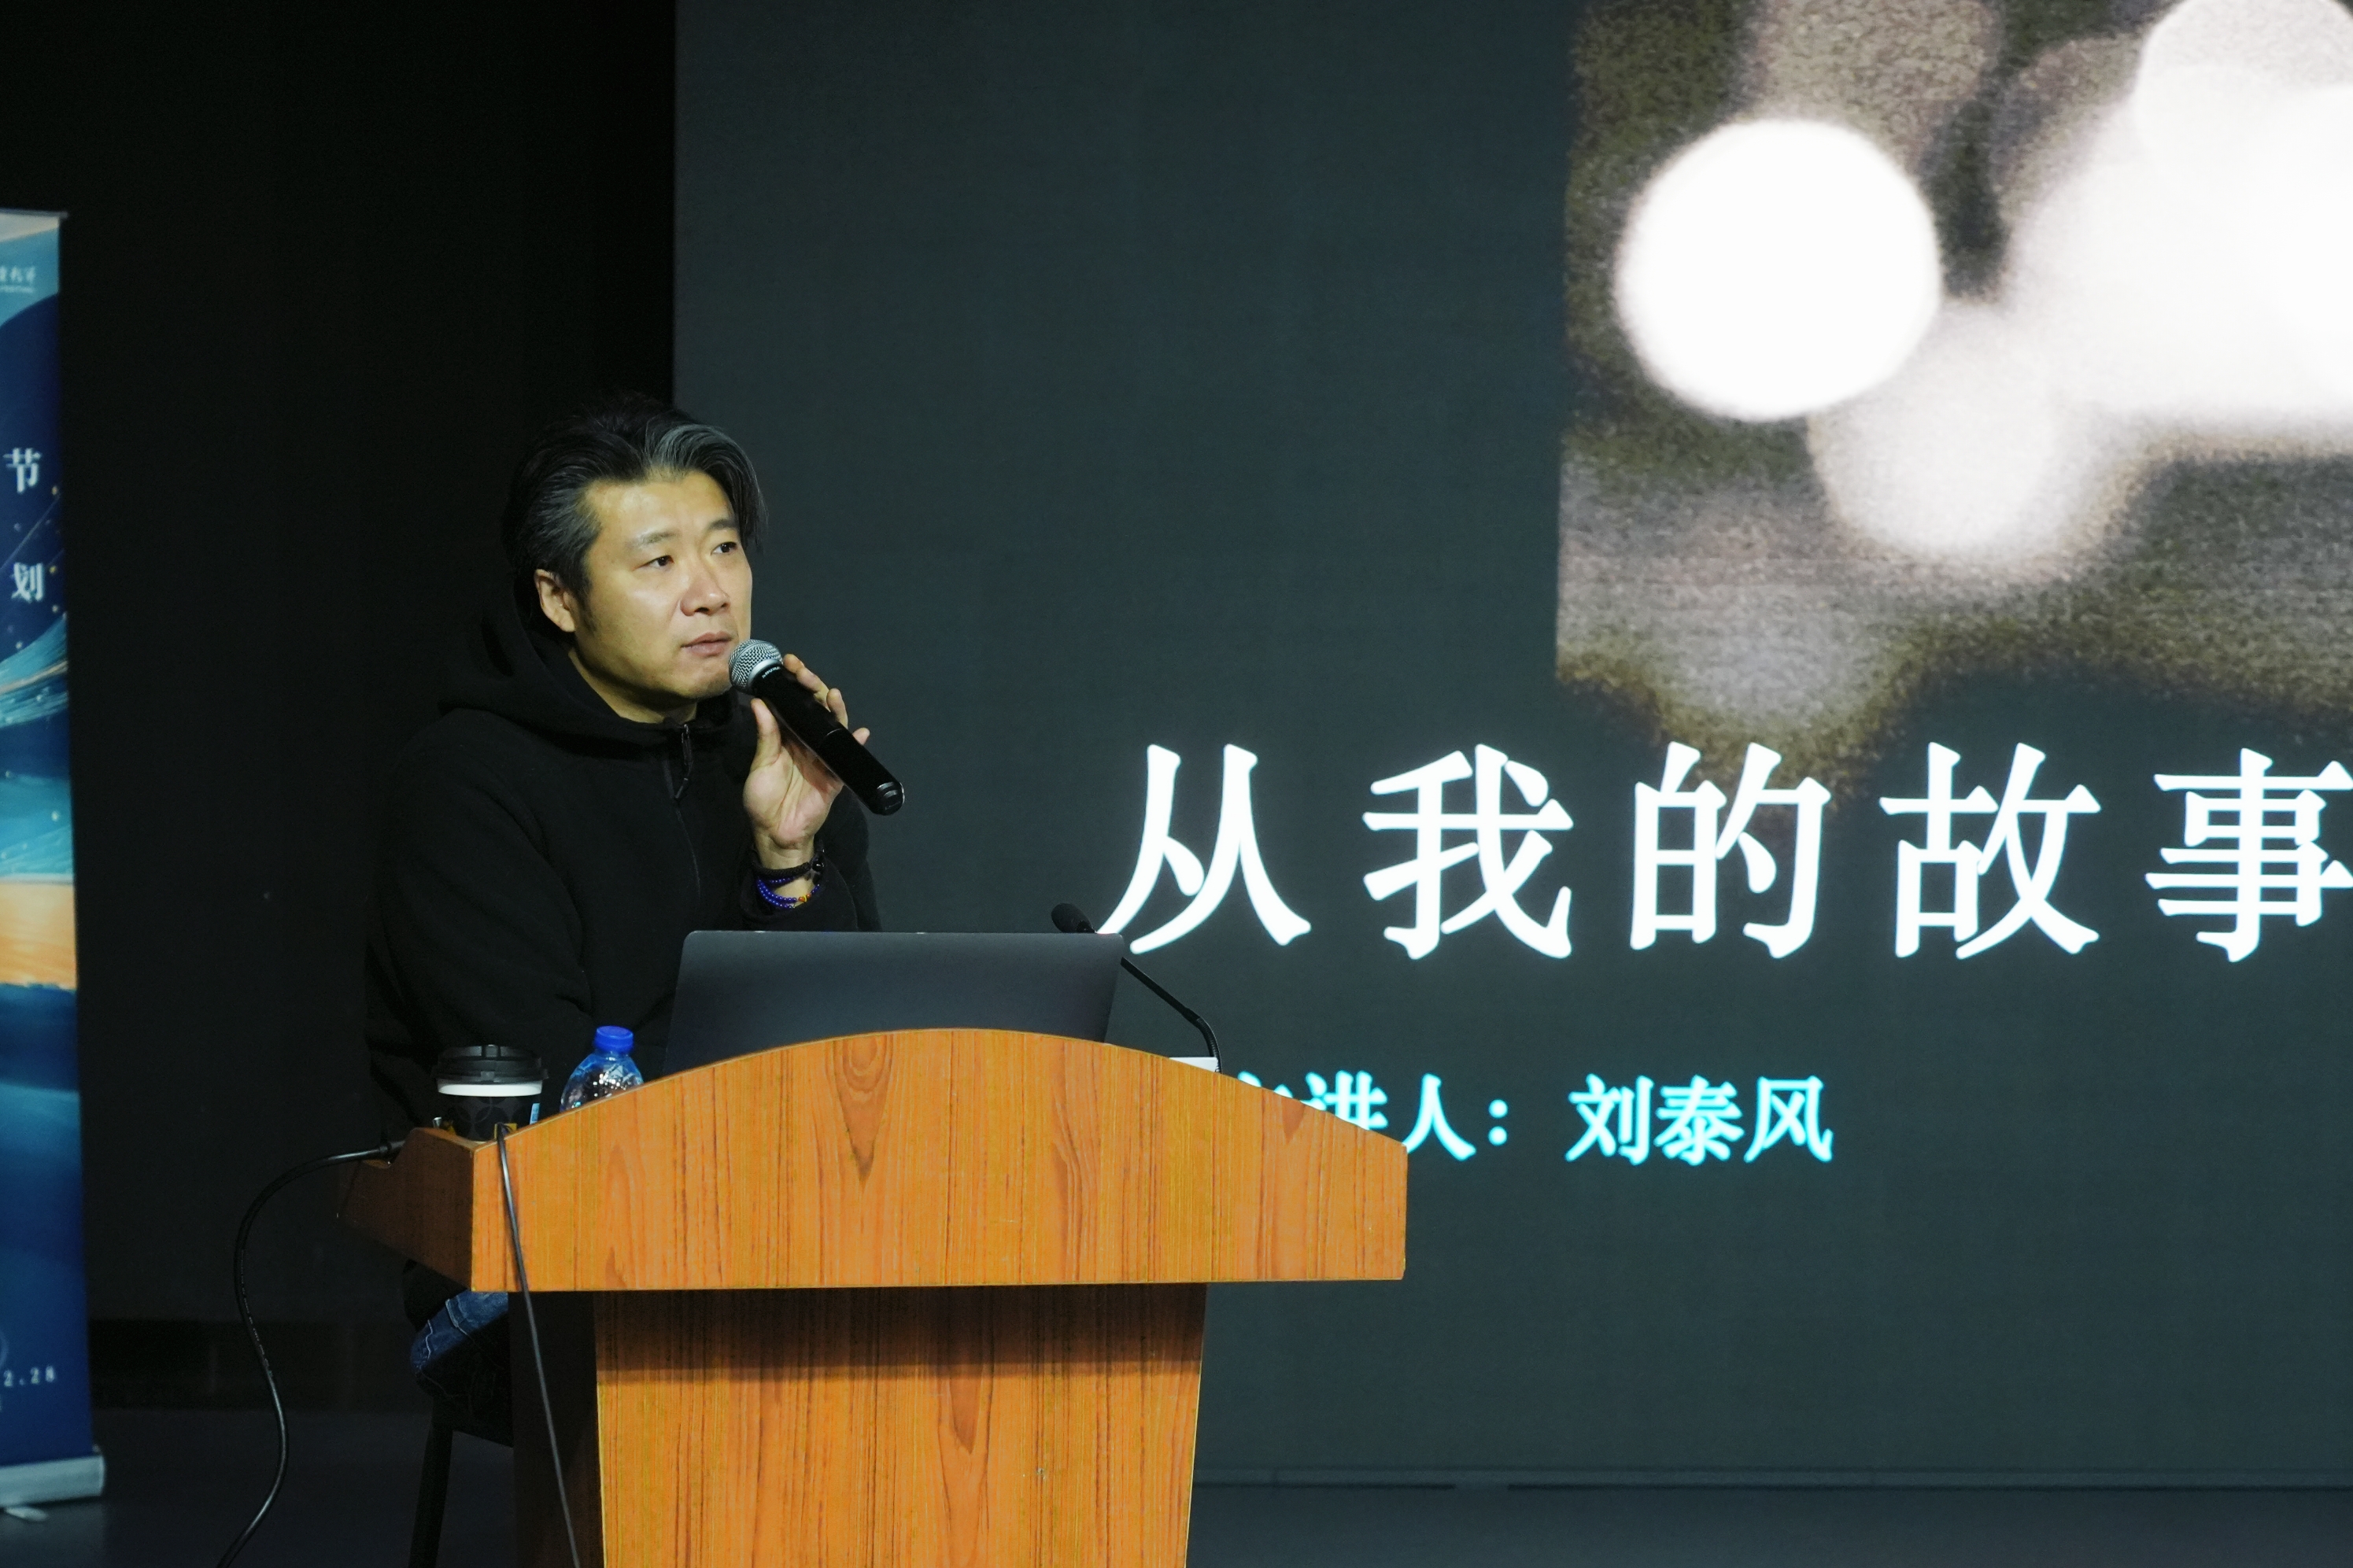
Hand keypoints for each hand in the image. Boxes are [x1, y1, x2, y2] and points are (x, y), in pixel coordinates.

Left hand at [742, 654, 871, 874]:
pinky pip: (848, 756)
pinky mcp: (836, 775)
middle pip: (816, 708)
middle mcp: (808, 741)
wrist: (776, 832)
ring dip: (835, 709)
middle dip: (812, 687)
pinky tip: (862, 733)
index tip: (787, 665)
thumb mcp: (761, 764)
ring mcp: (824, 756)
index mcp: (788, 736)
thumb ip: (766, 735)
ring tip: (831, 695)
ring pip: (834, 726)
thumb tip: (760, 703)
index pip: (794, 704)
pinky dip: (857, 744)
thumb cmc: (763, 799)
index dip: (793, 684)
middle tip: (802, 672)